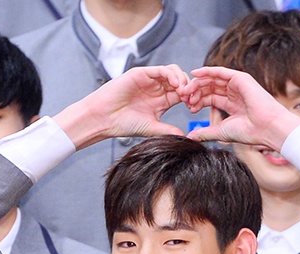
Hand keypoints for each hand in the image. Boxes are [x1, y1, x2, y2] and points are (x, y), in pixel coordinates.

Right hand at [55, 65, 188, 148]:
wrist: (105, 118)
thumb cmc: (124, 124)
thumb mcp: (152, 128)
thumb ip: (168, 130)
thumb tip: (185, 137)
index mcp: (161, 101)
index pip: (182, 95)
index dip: (190, 99)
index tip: (194, 108)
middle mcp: (157, 89)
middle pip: (180, 82)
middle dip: (189, 89)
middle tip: (193, 99)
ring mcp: (150, 80)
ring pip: (173, 73)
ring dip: (183, 80)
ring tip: (185, 92)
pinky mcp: (142, 73)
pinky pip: (162, 70)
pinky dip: (172, 75)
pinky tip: (177, 85)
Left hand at [180, 66, 299, 151]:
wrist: (266, 128)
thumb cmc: (249, 132)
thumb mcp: (221, 132)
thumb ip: (205, 132)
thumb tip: (190, 137)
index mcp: (231, 104)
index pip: (210, 98)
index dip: (198, 101)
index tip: (188, 107)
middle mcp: (234, 93)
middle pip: (210, 88)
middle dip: (195, 92)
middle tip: (183, 97)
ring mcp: (237, 84)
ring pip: (213, 80)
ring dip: (198, 83)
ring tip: (187, 89)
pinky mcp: (240, 78)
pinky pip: (220, 72)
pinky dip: (207, 71)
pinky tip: (195, 74)